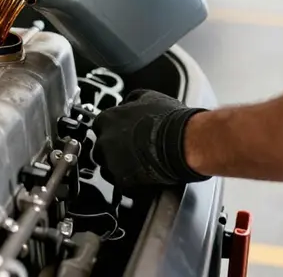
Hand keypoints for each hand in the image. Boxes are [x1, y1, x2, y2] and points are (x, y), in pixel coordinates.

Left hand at [91, 89, 209, 190]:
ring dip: (118, 167)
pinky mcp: (122, 181)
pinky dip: (130, 182)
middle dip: (112, 150)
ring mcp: (111, 162)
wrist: (182, 142)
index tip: (121, 133)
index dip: (112, 130)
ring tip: (138, 164)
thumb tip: (129, 102)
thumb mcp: (148, 97)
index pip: (99, 125)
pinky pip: (120, 184)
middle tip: (131, 150)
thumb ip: (132, 100)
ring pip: (107, 167)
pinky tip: (142, 176)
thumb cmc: (169, 119)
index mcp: (108, 118)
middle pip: (100, 147)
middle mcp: (105, 140)